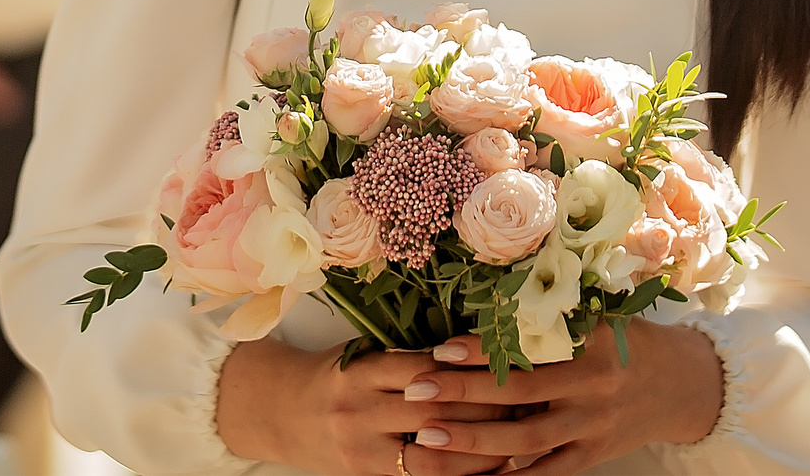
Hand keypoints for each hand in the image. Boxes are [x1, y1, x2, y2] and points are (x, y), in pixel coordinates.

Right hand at [214, 338, 516, 474]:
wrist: (280, 413)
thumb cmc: (332, 375)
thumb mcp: (361, 353)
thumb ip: (407, 354)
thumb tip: (478, 347)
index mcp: (359, 371)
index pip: (424, 368)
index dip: (468, 368)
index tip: (508, 363)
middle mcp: (359, 411)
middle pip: (435, 412)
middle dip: (485, 409)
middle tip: (529, 401)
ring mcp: (363, 450)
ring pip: (434, 455)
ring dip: (481, 451)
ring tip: (519, 440)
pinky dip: (460, 475)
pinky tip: (488, 468)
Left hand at [401, 325, 722, 472]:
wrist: (684, 385)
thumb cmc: (628, 339)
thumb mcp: (598, 314)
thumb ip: (549, 314)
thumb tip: (484, 306)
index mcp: (591, 340)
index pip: (527, 345)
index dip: (482, 349)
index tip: (439, 350)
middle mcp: (592, 384)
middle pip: (519, 393)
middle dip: (463, 394)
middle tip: (416, 390)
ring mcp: (593, 425)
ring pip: (526, 440)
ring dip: (473, 440)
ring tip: (427, 437)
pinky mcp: (594, 455)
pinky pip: (548, 472)